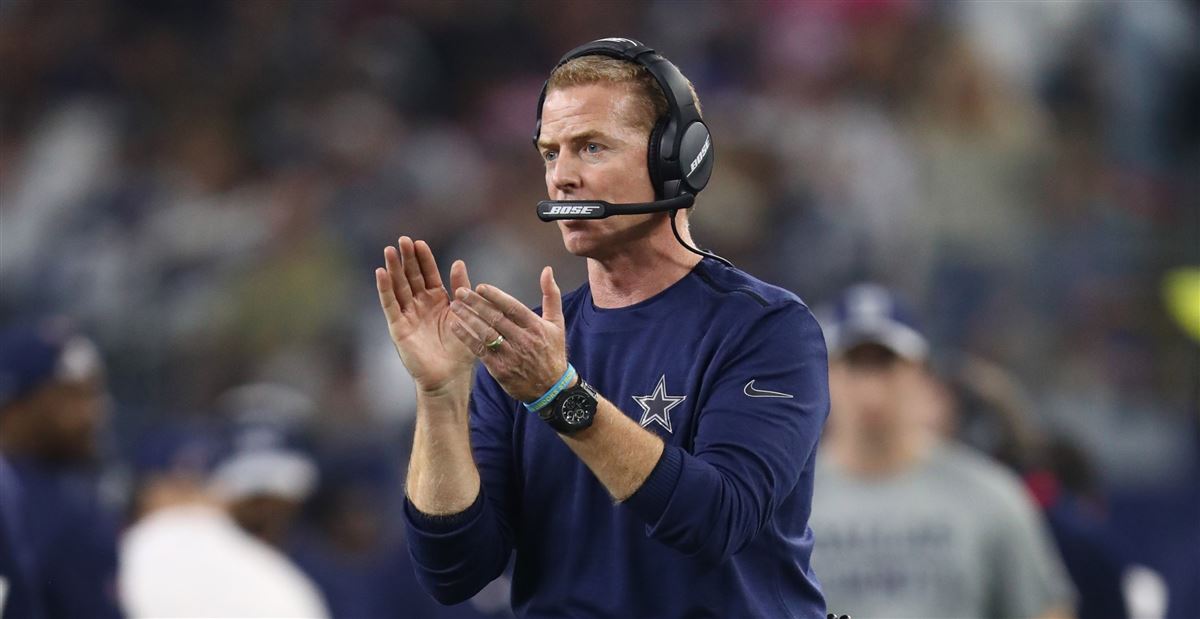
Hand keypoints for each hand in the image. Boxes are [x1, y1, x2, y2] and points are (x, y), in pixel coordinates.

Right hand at [375, 237, 474, 396]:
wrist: (450, 376)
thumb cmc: (461, 348)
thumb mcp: (464, 313)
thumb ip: (461, 288)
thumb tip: (458, 262)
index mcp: (437, 300)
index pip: (428, 274)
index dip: (423, 259)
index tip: (419, 242)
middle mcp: (420, 305)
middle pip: (411, 276)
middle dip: (407, 258)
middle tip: (403, 239)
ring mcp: (407, 315)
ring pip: (398, 287)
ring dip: (393, 269)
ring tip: (389, 250)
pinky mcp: (398, 327)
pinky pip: (390, 305)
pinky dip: (384, 289)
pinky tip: (380, 273)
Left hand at [447, 266, 567, 402]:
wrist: (551, 388)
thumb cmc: (552, 351)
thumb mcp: (557, 323)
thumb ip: (551, 295)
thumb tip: (547, 270)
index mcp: (536, 326)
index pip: (512, 307)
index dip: (495, 296)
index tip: (479, 287)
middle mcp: (523, 340)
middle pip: (496, 318)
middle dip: (476, 304)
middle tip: (459, 292)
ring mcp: (511, 356)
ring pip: (486, 333)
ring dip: (468, 318)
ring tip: (454, 306)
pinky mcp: (500, 369)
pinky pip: (480, 350)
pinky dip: (466, 338)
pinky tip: (455, 326)